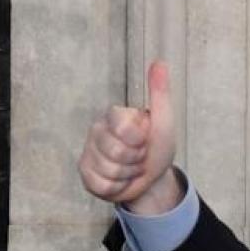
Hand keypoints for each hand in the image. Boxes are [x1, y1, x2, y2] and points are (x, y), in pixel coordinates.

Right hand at [79, 61, 180, 212]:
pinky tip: (121, 180)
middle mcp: (97, 131)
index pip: (122, 128)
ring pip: (109, 171)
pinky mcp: (86, 174)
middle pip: (116, 153)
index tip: (145, 139)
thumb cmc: (157, 146)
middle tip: (140, 156)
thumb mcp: (163, 121)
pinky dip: (117, 187)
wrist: (152, 178)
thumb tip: (160, 62)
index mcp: (114, 116)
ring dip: (129, 175)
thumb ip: (160, 93)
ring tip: (132, 167)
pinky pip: (101, 185)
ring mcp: (88, 153)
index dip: (139, 140)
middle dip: (136, 160)